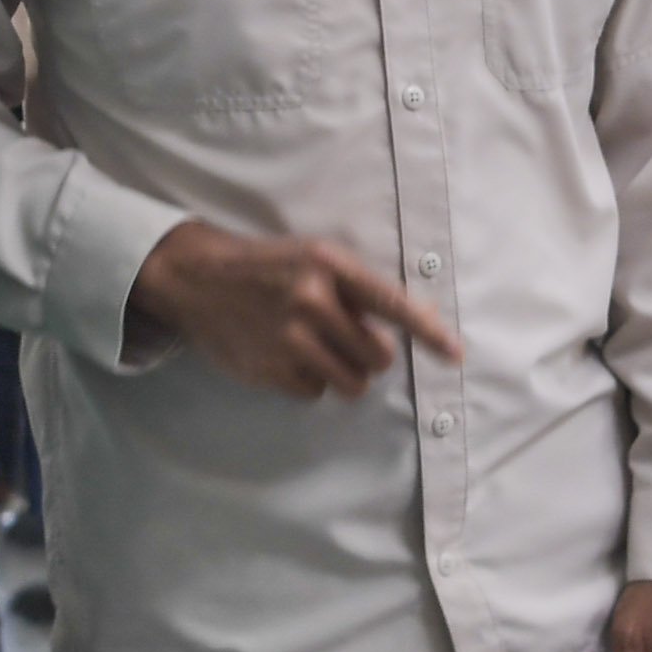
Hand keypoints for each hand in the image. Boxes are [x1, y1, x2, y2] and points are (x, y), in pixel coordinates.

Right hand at [126, 221, 461, 398]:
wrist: (197, 279)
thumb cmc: (268, 268)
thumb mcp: (312, 259)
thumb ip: (355, 288)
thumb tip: (411, 322)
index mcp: (328, 265)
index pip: (391, 302)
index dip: (427, 331)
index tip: (455, 353)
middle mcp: (310, 299)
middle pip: (378, 356)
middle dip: (370, 355)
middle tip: (345, 340)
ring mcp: (288, 337)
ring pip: (351, 382)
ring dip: (343, 372)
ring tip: (315, 348)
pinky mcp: (269, 368)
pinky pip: (314, 392)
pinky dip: (307, 381)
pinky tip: (284, 356)